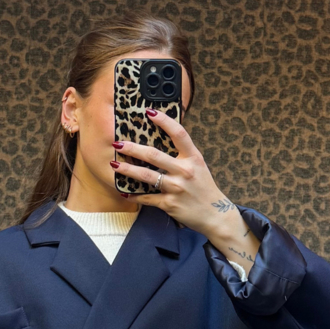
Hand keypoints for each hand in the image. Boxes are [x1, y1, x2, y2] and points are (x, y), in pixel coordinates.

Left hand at [110, 107, 256, 255]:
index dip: (164, 121)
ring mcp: (176, 188)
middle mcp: (184, 171)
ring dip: (128, 169)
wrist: (215, 215)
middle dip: (133, 148)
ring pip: (146, 176)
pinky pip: (147, 198)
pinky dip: (134, 196)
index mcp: (193, 158)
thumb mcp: (199, 167)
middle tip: (118, 143)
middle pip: (154, 155)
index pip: (179, 134)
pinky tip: (124, 193)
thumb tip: (164, 142)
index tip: (149, 112)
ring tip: (114, 164)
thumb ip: (184, 155)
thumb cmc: (204, 189)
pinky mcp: (169, 204)